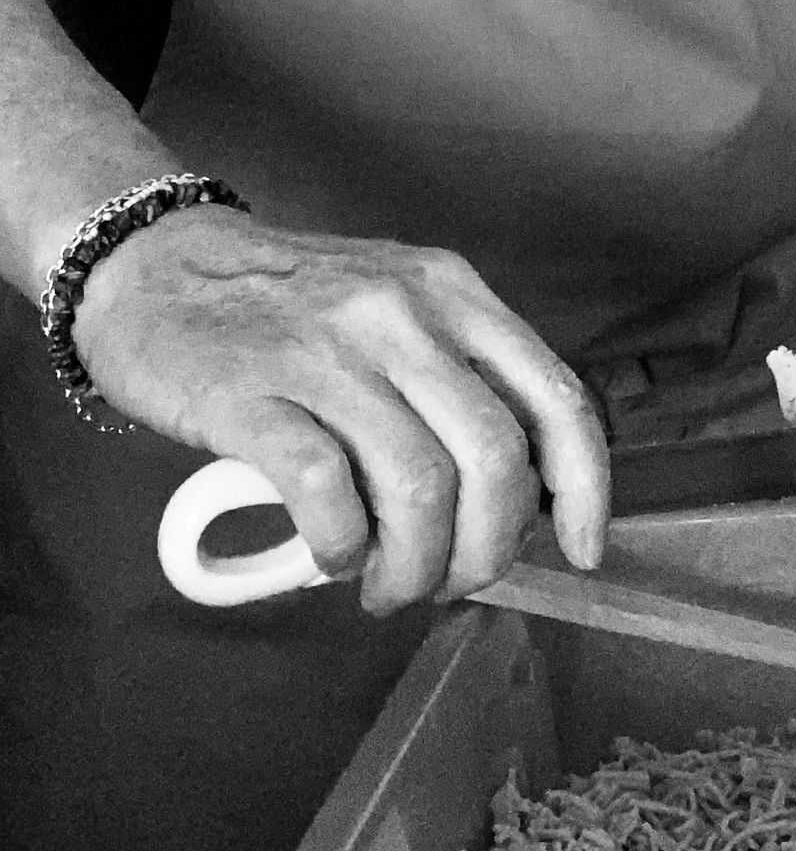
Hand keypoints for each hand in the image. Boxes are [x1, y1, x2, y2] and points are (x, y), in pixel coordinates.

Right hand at [71, 207, 610, 614]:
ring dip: (414, 564)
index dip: (585, 486)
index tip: (583, 549)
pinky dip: (341, 544)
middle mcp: (403, 314)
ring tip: (387, 584)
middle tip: (449, 580)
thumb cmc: (287, 305)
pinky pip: (326, 490)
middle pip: (493, 458)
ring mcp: (327, 352)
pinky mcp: (250, 394)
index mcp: (453, 294)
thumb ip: (457, 379)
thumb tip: (514, 496)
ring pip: (419, 486)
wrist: (155, 266)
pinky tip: (332, 552)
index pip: (554, 397)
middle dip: (487, 547)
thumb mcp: (398, 308)